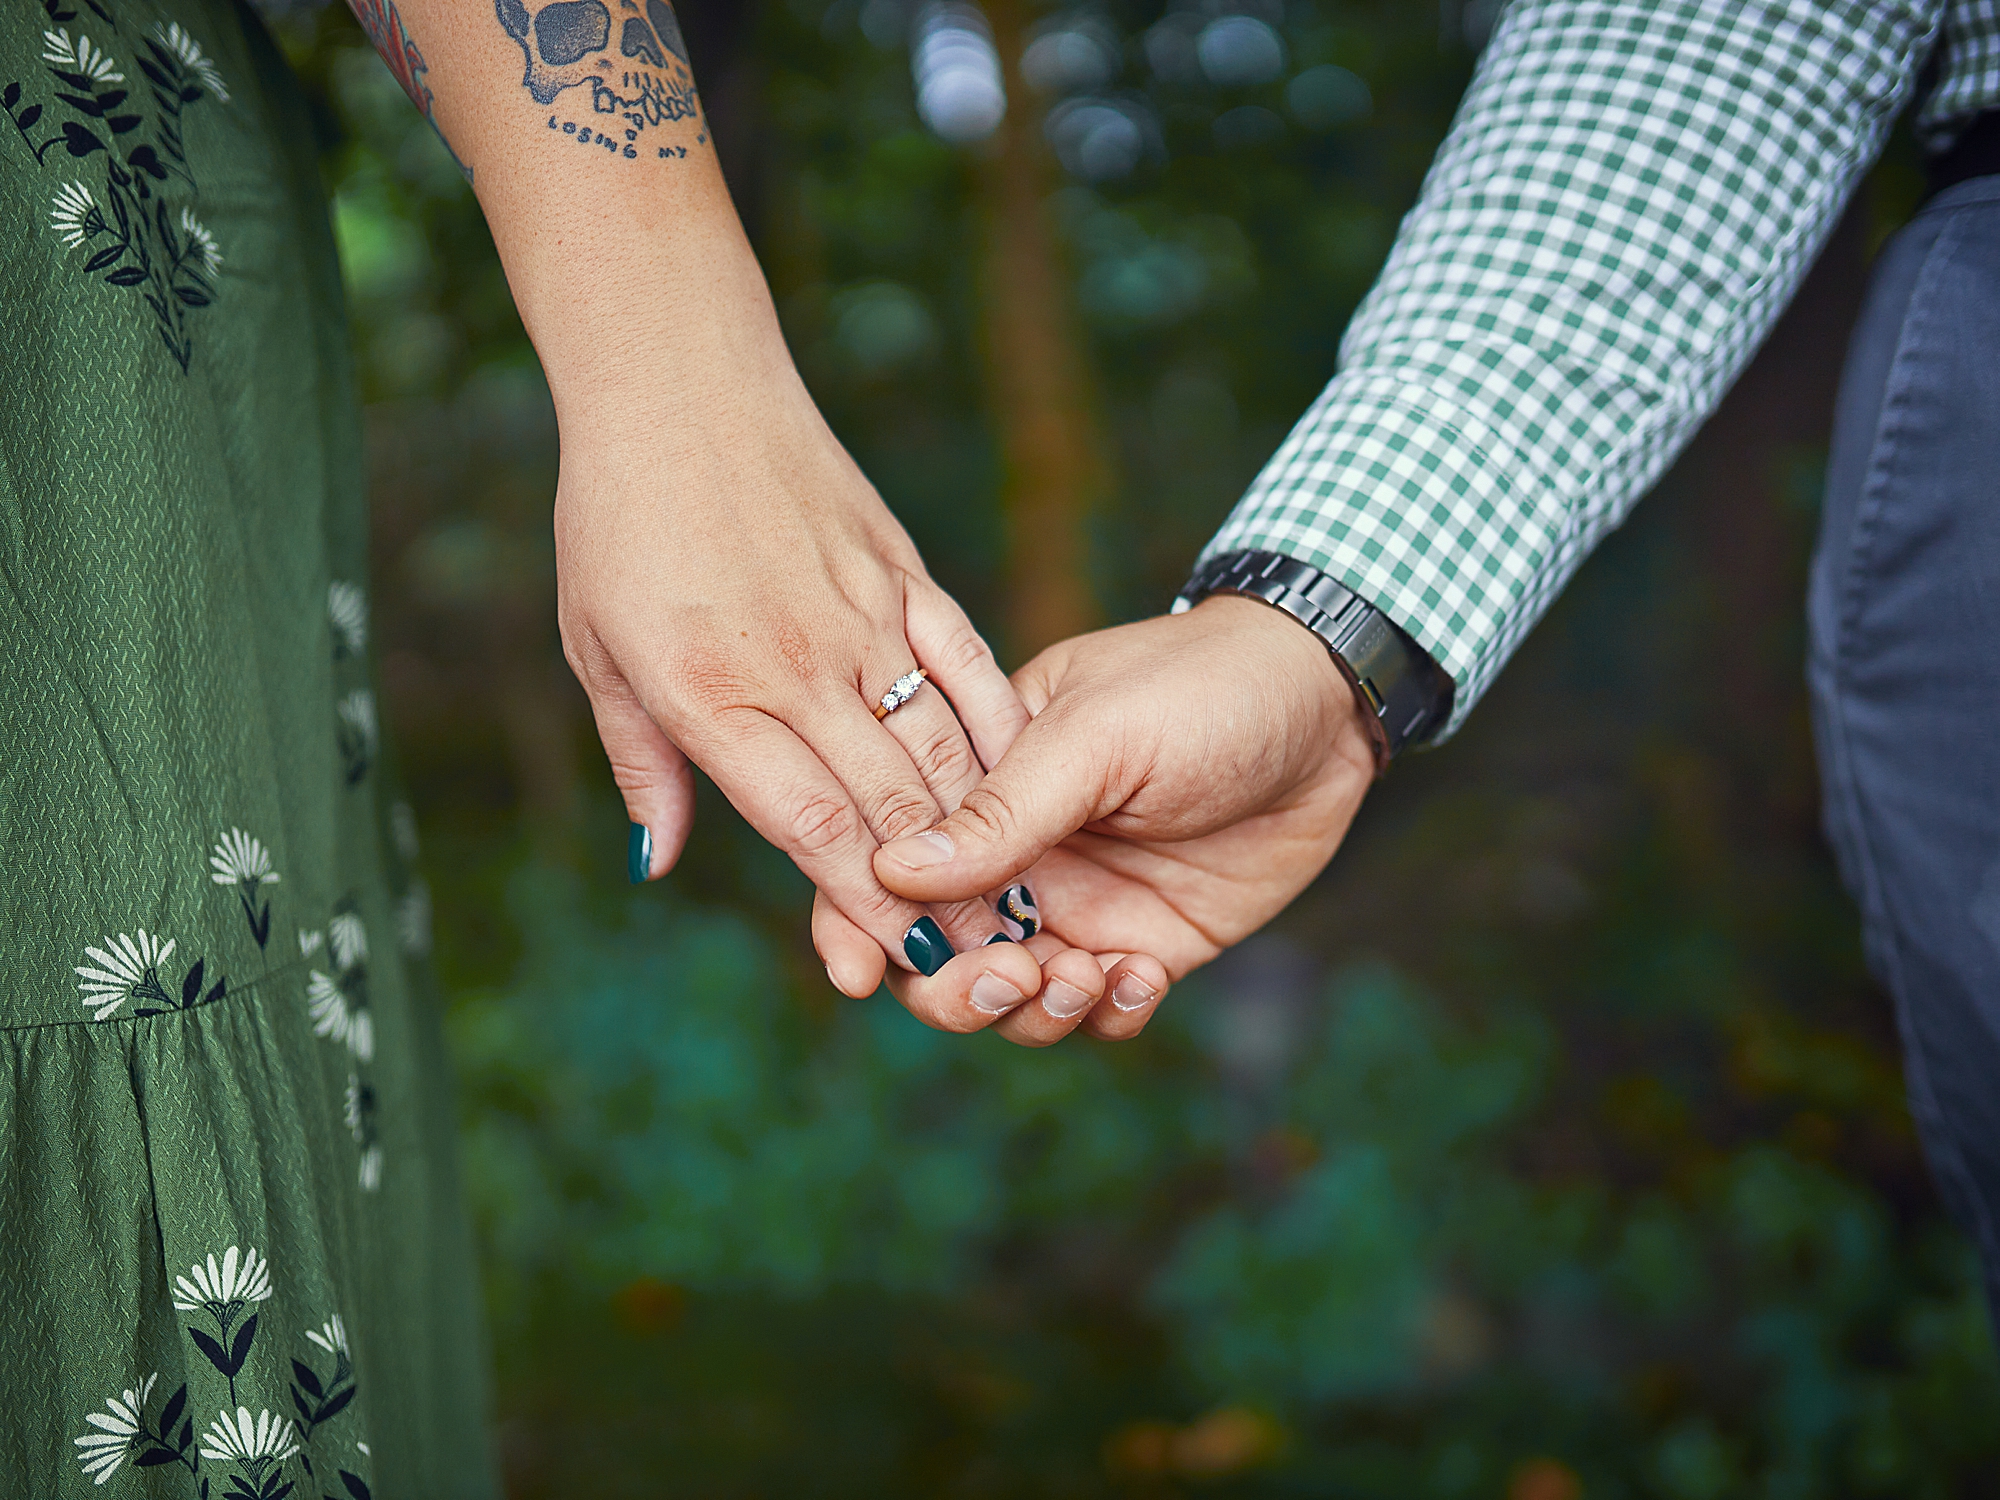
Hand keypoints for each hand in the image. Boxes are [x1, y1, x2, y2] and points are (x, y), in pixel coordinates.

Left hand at [554, 361, 1065, 1024]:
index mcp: (713, 694)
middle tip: (983, 956)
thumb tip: (657, 861)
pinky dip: (999, 730)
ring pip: (941, 746)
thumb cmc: (619, 520)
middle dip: (942, 894)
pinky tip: (1027, 780)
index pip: (809, 829)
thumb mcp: (598, 650)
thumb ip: (644, 765)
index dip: (865, 905)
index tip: (904, 962)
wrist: (678, 382)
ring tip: (1013, 892)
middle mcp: (797, 665)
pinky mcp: (902, 571)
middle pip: (890, 806)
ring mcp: (860, 615)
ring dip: (983, 828)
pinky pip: (967, 663)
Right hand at [814, 595, 1378, 1043]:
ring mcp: (1083, 905)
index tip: (857, 972)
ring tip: (1089, 977)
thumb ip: (999, 812)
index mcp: (976, 786)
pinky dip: (1110, 1014)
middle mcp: (1017, 856)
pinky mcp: (1150, 943)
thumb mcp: (1094, 738)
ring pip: (1014, 1001)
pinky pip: (1102, 1011)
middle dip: (954, 990)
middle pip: (937, 956)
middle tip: (1013, 977)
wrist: (1327, 701)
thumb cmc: (1201, 687)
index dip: (854, 922)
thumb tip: (890, 872)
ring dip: (1036, 1012)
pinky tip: (1144, 977)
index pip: (885, 863)